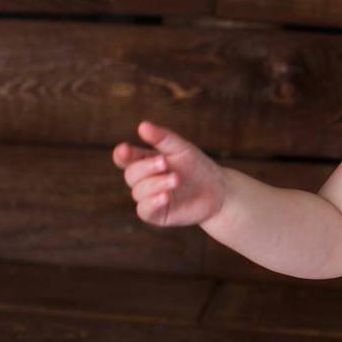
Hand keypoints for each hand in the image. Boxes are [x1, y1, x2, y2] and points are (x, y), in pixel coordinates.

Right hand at [112, 120, 227, 227]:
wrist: (219, 192)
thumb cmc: (198, 167)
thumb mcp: (182, 149)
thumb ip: (162, 138)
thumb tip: (142, 126)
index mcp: (145, 161)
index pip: (126, 158)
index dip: (122, 154)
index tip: (125, 149)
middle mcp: (143, 180)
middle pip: (131, 174)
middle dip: (146, 167)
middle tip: (164, 162)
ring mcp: (148, 198)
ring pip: (138, 192)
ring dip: (155, 184)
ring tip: (176, 178)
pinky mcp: (157, 215)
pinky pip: (145, 210)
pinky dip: (152, 202)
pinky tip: (165, 196)